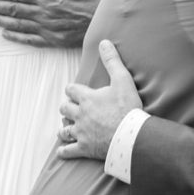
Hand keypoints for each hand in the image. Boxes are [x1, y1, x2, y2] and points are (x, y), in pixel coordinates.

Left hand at [57, 40, 142, 159]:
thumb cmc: (128, 108)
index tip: (75, 91)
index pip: (71, 90)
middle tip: (72, 109)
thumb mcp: (123, 80)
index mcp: (86, 98)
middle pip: (64, 108)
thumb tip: (104, 42)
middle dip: (67, 108)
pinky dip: (64, 151)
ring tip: (67, 128)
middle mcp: (79, 115)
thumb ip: (112, 61)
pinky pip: (68, 151)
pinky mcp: (84, 148)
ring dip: (64, 128)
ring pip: (64, 130)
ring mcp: (80, 132)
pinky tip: (62, 151)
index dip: (73, 90)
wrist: (131, 136)